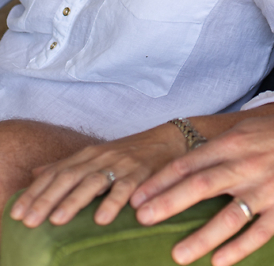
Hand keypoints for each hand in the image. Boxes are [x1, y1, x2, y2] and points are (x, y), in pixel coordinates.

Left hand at [9, 123, 187, 228]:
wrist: (169, 140)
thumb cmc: (129, 153)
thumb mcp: (95, 156)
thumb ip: (66, 165)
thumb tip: (34, 173)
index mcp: (87, 155)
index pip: (54, 173)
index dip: (34, 193)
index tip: (16, 214)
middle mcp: (100, 157)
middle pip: (68, 177)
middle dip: (46, 199)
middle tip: (28, 221)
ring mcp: (121, 164)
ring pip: (92, 181)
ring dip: (74, 201)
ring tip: (57, 220)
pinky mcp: (142, 174)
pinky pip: (126, 188)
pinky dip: (113, 202)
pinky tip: (102, 219)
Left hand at [130, 103, 273, 265]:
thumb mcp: (245, 129)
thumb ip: (217, 148)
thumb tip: (183, 165)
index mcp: (233, 143)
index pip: (190, 163)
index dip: (161, 181)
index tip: (137, 198)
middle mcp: (247, 164)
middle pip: (202, 186)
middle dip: (169, 203)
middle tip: (143, 220)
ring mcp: (267, 187)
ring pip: (229, 216)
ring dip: (201, 237)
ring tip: (177, 255)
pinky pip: (261, 231)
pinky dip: (240, 248)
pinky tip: (220, 262)